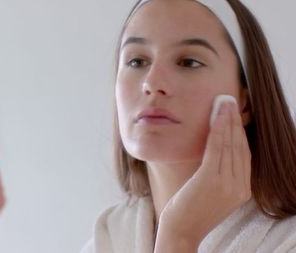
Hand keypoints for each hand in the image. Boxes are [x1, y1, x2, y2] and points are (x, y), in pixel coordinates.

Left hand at [155, 102, 251, 251]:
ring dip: (226, 120)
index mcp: (242, 190)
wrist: (180, 230)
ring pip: (230, 144)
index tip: (233, 115)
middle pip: (239, 147)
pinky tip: (216, 116)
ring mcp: (228, 184)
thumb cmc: (189, 210)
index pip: (244, 155)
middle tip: (229, 101)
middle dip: (234, 121)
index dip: (239, 132)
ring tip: (224, 102)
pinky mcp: (212, 180)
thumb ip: (218, 174)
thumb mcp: (210, 191)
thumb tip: (213, 148)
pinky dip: (217, 129)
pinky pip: (217, 149)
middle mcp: (239, 187)